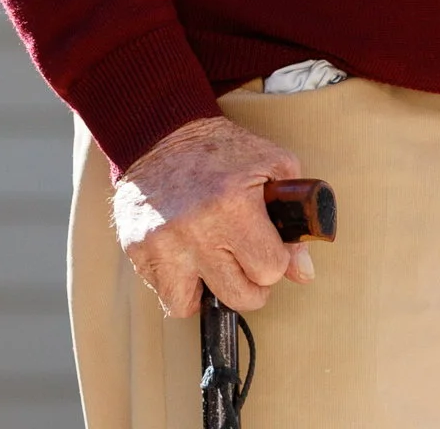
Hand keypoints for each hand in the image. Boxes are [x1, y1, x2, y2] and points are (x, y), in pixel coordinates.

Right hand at [107, 115, 316, 318]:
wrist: (159, 133)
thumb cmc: (221, 150)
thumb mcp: (273, 165)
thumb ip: (296, 219)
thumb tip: (303, 274)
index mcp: (233, 205)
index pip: (270, 269)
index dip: (276, 259)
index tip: (268, 246)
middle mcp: (195, 229)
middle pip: (239, 296)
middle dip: (250, 282)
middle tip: (245, 259)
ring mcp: (161, 243)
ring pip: (193, 306)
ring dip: (209, 290)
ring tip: (212, 263)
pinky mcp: (136, 249)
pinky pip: (164, 293)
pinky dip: (179, 283)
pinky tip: (186, 256)